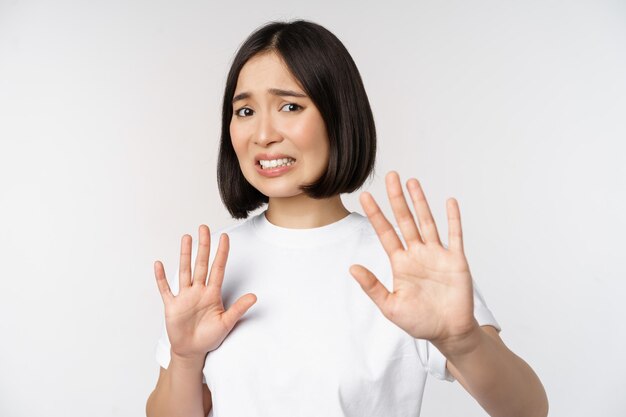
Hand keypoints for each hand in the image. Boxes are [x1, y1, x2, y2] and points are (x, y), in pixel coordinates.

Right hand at [154, 225, 256, 360]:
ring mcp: (184, 296)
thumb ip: (239, 309)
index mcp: (212, 293)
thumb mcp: (227, 323)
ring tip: (186, 238)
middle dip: (203, 246)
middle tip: (204, 228)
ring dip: (185, 255)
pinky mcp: (172, 305)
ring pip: (185, 271)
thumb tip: (255, 296)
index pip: (218, 268)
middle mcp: (198, 291)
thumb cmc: (209, 337)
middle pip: (201, 264)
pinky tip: (158, 264)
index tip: (225, 237)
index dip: (222, 253)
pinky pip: (165, 289)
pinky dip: (161, 278)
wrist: (192, 351)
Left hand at [349, 172, 478, 352]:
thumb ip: (372, 287)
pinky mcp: (456, 260)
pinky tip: (449, 201)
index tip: (366, 196)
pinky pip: (455, 235)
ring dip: (420, 202)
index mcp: (400, 263)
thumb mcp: (390, 307)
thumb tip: (352, 268)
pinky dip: (453, 218)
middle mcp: (417, 254)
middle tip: (391, 176)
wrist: (449, 333)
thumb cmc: (420, 322)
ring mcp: (437, 254)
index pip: (385, 233)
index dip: (376, 214)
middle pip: (405, 220)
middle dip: (397, 198)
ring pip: (427, 221)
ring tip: (412, 182)